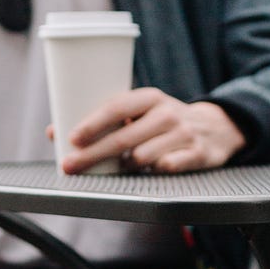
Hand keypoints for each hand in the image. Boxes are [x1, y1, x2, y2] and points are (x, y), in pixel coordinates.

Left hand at [52, 87, 245, 173]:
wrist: (216, 127)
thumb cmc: (162, 121)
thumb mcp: (139, 112)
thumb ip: (103, 120)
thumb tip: (53, 131)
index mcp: (149, 97)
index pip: (116, 107)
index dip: (92, 123)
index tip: (70, 138)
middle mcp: (167, 113)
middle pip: (123, 138)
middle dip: (93, 154)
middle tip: (71, 166)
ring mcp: (184, 134)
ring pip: (142, 157)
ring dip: (125, 166)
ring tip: (120, 166)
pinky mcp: (197, 154)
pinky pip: (167, 168)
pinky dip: (155, 171)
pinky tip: (151, 169)